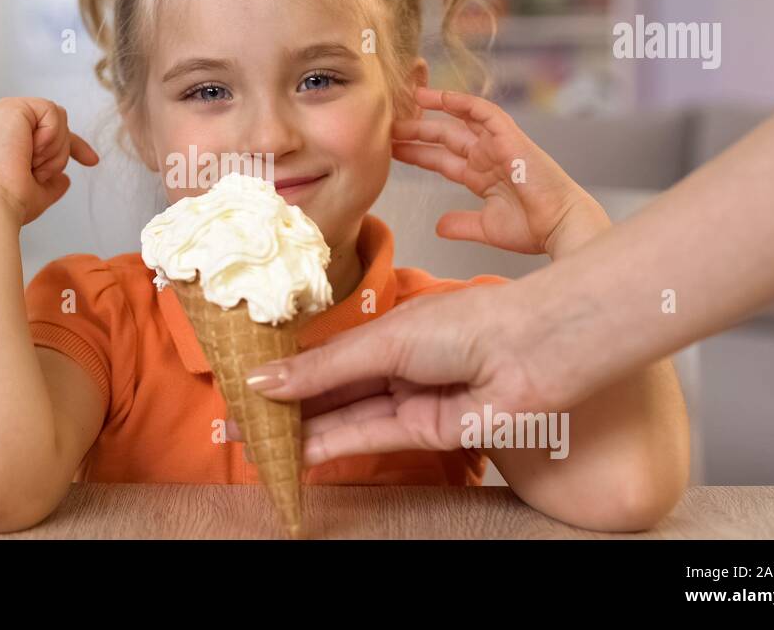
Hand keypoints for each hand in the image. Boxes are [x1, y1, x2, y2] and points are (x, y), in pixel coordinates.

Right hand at [0, 97, 99, 224]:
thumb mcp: (40, 191)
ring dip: (54, 148)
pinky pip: (53, 112)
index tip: (93, 161)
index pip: (52, 132)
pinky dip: (49, 136)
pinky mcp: (13, 106)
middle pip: (61, 123)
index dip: (76, 146)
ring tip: (31, 162)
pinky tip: (30, 150)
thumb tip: (64, 181)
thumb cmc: (12, 199)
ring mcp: (9, 111)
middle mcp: (8, 119)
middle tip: (37, 171)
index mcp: (11, 135)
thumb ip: (52, 183)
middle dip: (60, 153)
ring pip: (60, 118)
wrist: (0, 202)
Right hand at [234, 281, 571, 466]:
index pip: (326, 355)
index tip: (243, 383)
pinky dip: (332, 444)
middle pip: (332, 390)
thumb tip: (264, 380)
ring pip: (345, 418)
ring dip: (302, 431)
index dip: (286, 370)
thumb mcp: (383, 341)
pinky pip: (369, 437)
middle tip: (240, 421)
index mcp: (388, 330)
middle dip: (288, 406)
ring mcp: (409, 400)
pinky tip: (296, 450)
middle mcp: (396, 366)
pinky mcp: (424, 433)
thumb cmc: (470, 323)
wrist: (533, 350)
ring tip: (257, 442)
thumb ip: (323, 368)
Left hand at [392, 88, 606, 257]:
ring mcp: (498, 144)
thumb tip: (438, 226)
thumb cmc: (534, 228)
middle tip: (388, 126)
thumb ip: (461, 224)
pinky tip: (438, 96)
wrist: (560, 226)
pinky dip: (462, 102)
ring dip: (433, 111)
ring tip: (406, 101)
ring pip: (459, 120)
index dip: (417, 153)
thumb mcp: (487, 227)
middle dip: (416, 132)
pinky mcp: (510, 137)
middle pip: (444, 138)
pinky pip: (483, 111)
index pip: (441, 160)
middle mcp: (488, 156)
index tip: (391, 150)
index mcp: (482, 176)